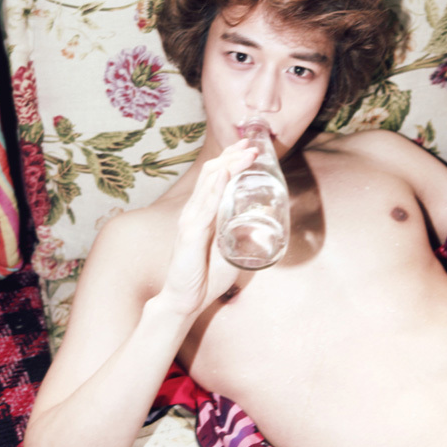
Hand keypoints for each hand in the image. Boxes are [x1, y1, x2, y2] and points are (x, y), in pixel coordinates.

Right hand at [164, 140, 256, 316]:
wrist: (184, 300)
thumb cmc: (205, 276)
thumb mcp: (228, 250)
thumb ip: (239, 236)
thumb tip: (262, 227)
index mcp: (202, 213)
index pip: (214, 177)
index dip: (230, 159)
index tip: (248, 147)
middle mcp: (193, 212)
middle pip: (212, 173)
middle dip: (232, 156)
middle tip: (251, 145)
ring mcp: (190, 222)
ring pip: (209, 185)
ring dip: (230, 166)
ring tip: (246, 154)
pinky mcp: (190, 235)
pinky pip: (204, 209)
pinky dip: (215, 190)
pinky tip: (224, 177)